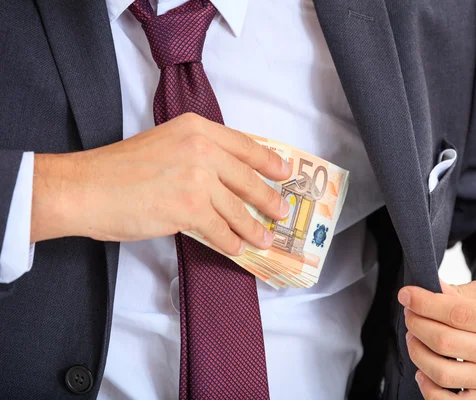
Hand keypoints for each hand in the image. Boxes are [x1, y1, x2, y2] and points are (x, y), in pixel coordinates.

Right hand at [31, 113, 291, 254]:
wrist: (85, 188)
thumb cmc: (118, 169)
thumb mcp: (164, 143)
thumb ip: (198, 153)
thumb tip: (227, 178)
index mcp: (196, 128)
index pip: (245, 146)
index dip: (270, 162)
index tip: (285, 173)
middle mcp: (202, 149)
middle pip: (248, 179)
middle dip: (269, 200)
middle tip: (282, 212)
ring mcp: (197, 179)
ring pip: (237, 209)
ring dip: (254, 228)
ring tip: (265, 239)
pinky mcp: (189, 208)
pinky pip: (219, 229)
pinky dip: (230, 241)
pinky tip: (236, 247)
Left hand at [398, 278, 475, 399]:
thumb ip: (457, 292)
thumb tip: (424, 291)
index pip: (456, 314)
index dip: (424, 303)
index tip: (406, 294)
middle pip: (445, 342)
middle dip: (417, 323)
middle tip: (410, 312)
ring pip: (442, 373)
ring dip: (417, 352)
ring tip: (414, 336)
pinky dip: (429, 389)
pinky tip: (423, 370)